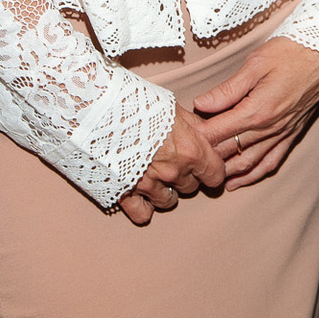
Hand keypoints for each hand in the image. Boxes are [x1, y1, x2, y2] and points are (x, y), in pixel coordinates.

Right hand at [118, 106, 226, 225]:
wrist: (103, 108)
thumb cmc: (140, 103)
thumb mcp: (174, 107)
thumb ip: (194, 125)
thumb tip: (207, 131)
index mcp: (191, 150)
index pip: (215, 175)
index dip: (212, 170)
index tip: (205, 164)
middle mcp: (174, 171)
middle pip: (191, 187)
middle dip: (185, 177)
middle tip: (173, 162)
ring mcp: (150, 184)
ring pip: (169, 201)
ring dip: (166, 191)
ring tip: (156, 175)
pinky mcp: (127, 192)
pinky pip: (143, 214)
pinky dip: (144, 206)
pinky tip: (141, 194)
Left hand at [194, 37, 318, 189]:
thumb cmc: (289, 54)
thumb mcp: (255, 64)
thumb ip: (227, 89)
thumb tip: (201, 104)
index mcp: (257, 109)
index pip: (218, 132)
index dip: (198, 137)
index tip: (181, 138)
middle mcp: (269, 128)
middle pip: (230, 150)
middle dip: (207, 157)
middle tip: (187, 160)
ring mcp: (282, 134)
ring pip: (248, 162)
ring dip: (226, 172)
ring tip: (206, 177)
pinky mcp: (291, 135)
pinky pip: (270, 163)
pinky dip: (253, 175)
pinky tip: (238, 181)